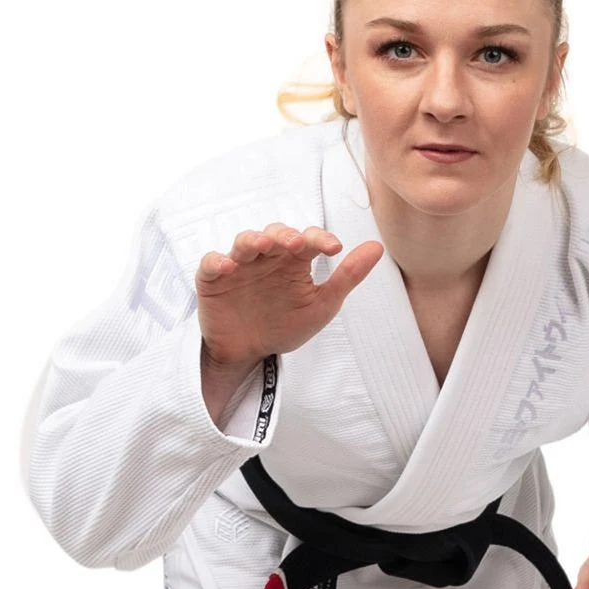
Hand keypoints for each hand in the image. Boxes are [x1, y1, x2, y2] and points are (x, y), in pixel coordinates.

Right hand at [195, 223, 383, 365]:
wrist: (250, 355)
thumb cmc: (284, 325)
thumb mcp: (322, 305)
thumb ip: (347, 276)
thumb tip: (377, 247)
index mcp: (294, 260)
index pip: (308, 239)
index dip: (319, 238)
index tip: (334, 247)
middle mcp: (268, 257)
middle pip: (275, 234)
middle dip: (285, 236)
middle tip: (296, 244)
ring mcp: (240, 265)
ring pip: (245, 242)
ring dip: (254, 240)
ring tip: (263, 245)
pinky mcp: (214, 279)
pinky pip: (212, 264)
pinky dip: (218, 261)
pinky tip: (229, 267)